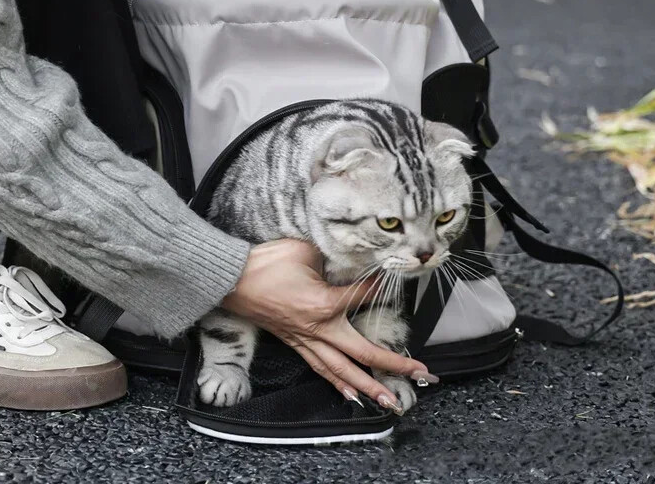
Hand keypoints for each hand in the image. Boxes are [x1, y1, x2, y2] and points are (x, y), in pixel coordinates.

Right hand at [222, 238, 436, 411]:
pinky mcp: (294, 343)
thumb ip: (330, 260)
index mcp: (323, 304)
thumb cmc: (266, 263)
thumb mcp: (304, 252)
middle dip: (394, 366)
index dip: (380, 288)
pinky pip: (320, 369)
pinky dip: (338, 384)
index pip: (363, 298)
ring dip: (369, 388)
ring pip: (342, 371)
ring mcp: (305, 340)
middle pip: (363, 354)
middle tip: (421, 374)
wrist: (232, 279)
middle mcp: (318, 329)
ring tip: (391, 402)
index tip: (394, 280)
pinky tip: (351, 396)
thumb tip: (346, 261)